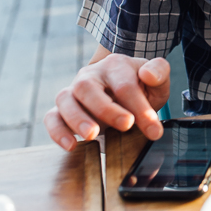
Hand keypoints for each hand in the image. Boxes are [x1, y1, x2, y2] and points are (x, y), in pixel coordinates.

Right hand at [43, 54, 170, 150]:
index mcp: (115, 65)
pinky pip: (51, 117)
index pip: (125, 85)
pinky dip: (57, 132)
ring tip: (92, 135)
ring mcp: (72, 91)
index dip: (140, 107)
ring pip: (65, 100)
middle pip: (88, 87)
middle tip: (126, 125)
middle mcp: (90, 75)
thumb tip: (148, 75)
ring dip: (77, 119)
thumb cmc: (141, 87)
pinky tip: (71, 145)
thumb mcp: (157, 80)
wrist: (123, 91)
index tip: (153, 129)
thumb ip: (159, 73)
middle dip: (106, 109)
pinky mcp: (61, 109)